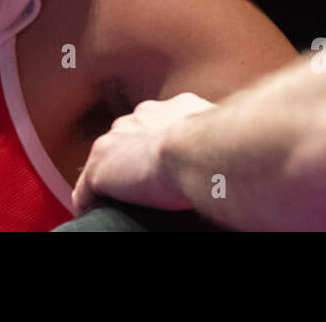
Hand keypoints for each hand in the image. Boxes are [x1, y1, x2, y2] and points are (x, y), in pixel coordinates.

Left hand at [71, 92, 215, 214]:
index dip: (161, 146)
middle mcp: (143, 116)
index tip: (167, 167)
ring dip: (112, 181)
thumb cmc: (224, 145)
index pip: (160, 126)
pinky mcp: (101, 165)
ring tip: (119, 204)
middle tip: (146, 188)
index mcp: (175, 109)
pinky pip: (86, 189)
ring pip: (107, 162)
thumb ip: (223, 139)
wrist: (201, 150)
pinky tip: (95, 216)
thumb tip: (239, 158)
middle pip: (130, 139)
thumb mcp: (229, 134)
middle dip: (134, 159)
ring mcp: (117, 139)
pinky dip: (89, 204)